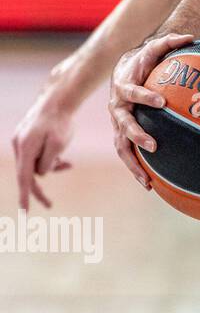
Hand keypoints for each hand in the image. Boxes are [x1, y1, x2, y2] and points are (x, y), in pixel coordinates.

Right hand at [11, 83, 76, 210]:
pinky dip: (48, 160)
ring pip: (34, 165)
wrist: (57, 101)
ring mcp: (21, 143)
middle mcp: (19, 146)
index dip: (25, 196)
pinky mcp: (26, 141)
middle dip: (38, 189)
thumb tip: (41, 174)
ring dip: (50, 167)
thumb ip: (48, 162)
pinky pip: (35, 157)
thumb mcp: (59, 144)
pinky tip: (64, 160)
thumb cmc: (61, 122)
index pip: (24, 178)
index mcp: (26, 148)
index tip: (24, 212)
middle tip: (50, 205)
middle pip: (27, 175)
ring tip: (67, 163)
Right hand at [108, 33, 192, 188]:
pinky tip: (150, 185)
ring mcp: (118, 123)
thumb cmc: (143, 60)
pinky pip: (126, 154)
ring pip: (121, 146)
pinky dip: (136, 169)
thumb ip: (170, 41)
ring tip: (148, 180)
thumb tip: (191, 36)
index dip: (145, 96)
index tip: (162, 101)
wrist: (123, 70)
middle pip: (123, 124)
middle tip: (154, 145)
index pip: (132, 92)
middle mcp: (117, 107)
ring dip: (133, 163)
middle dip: (137, 135)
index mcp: (124, 86)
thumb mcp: (154, 48)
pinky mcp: (122, 135)